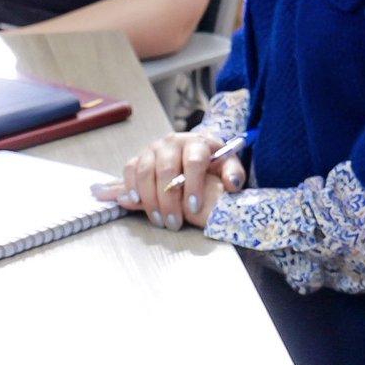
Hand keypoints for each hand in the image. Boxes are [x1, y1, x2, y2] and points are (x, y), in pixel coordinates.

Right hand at [105, 130, 246, 230]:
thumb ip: (234, 173)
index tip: (194, 208)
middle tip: (174, 223)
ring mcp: (153, 148)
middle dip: (169, 199)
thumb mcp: (228, 165)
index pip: (194, 162)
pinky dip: (130, 187)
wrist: (194, 150)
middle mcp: (173, 142)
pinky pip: (130, 170)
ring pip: (145, 171)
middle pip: (166, 168)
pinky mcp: (139, 157)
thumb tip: (232, 184)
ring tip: (159, 220)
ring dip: (150, 198)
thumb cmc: (211, 161)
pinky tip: (136, 203)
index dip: (193, 185)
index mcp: (197, 142)